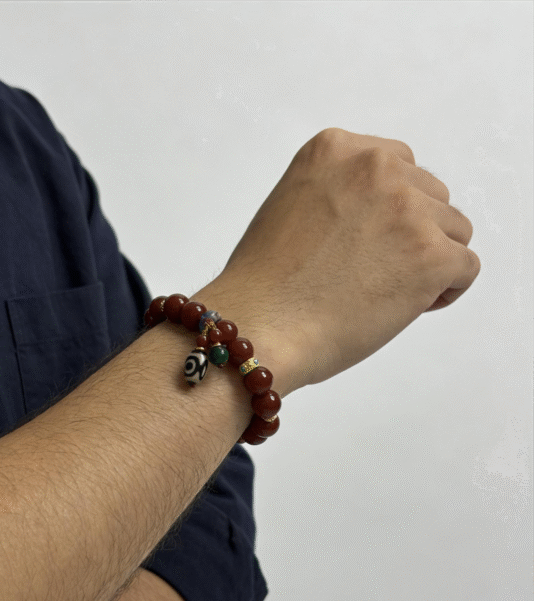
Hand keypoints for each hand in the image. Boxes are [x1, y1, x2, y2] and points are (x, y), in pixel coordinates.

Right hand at [206, 127, 479, 395]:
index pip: (396, 167)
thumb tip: (383, 219)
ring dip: (428, 261)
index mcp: (335, 148)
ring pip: (453, 230)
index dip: (387, 211)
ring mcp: (407, 209)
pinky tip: (405, 307)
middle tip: (371, 273)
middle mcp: (375, 166)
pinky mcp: (431, 254)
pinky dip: (444, 290)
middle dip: (411, 233)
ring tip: (382, 292)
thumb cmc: (265, 285)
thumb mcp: (292, 205)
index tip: (364, 243)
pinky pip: (465, 267)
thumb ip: (340, 194)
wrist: (260, 326)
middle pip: (430, 195)